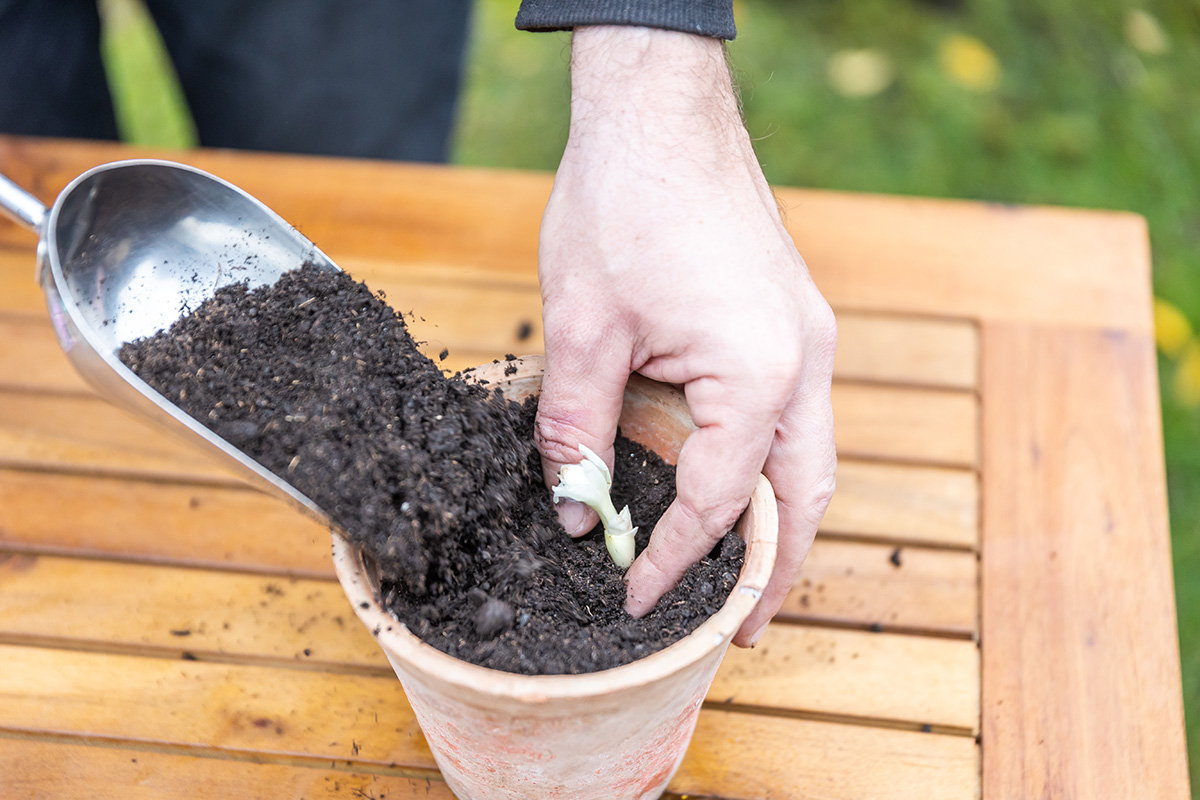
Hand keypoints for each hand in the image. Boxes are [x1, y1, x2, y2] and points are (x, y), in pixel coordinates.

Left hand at [534, 26, 836, 646]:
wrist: (661, 112)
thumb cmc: (625, 202)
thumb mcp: (582, 328)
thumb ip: (576, 430)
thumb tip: (573, 510)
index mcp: (760, 373)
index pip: (722, 501)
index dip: (674, 559)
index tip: (634, 598)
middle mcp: (803, 363)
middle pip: (803, 497)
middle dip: (772, 569)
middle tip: (737, 631)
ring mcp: (805, 338)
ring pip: (808, 460)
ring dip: (778, 522)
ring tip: (742, 577)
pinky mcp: (787, 320)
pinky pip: (791, 417)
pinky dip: (766, 467)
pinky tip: (730, 485)